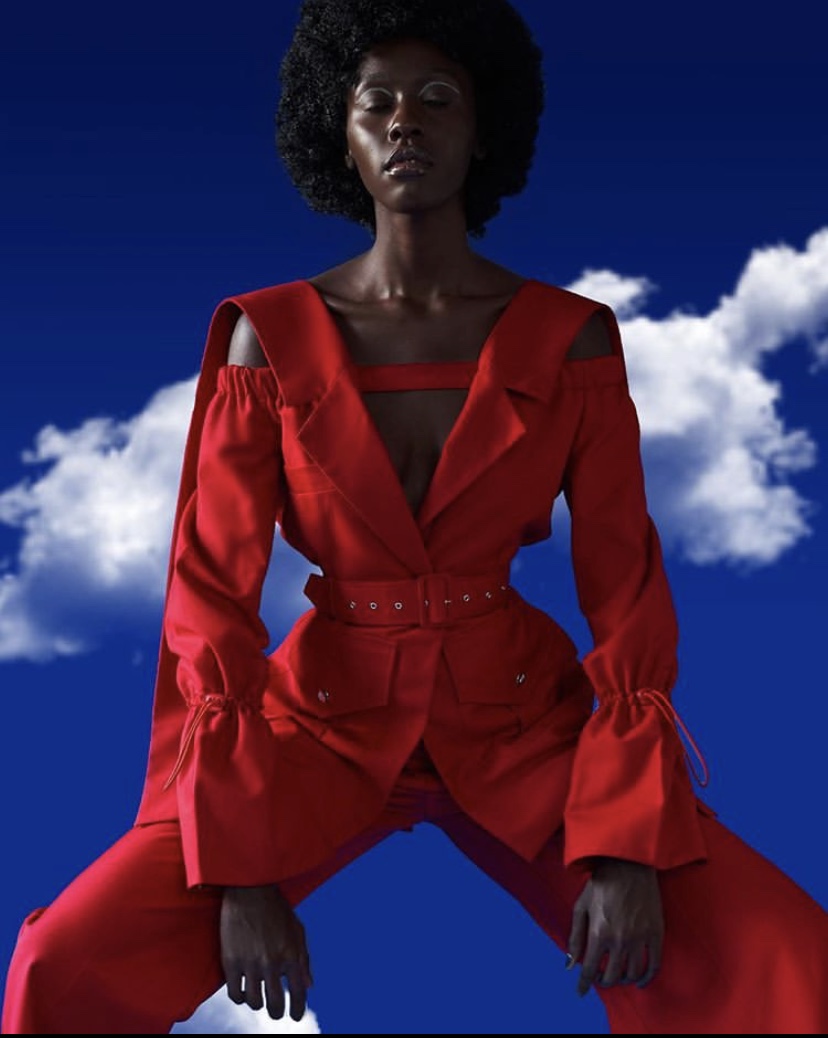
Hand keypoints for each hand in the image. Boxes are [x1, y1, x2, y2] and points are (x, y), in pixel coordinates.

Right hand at [220, 884, 312, 1020]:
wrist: (250, 890)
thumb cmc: (276, 909)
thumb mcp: (297, 930)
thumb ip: (304, 959)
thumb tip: (309, 986)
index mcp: (291, 954)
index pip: (298, 994)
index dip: (298, 1010)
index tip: (296, 1016)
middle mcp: (272, 962)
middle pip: (275, 1005)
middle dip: (277, 1013)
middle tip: (276, 1011)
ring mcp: (250, 963)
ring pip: (254, 1002)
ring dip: (257, 1003)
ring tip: (259, 997)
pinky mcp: (230, 961)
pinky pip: (235, 994)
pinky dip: (239, 998)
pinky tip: (243, 991)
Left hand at [566, 857, 662, 995]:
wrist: (628, 865)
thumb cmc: (601, 884)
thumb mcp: (581, 907)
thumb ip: (575, 937)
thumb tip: (569, 964)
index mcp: (599, 932)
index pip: (590, 969)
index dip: (584, 984)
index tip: (581, 992)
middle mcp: (620, 939)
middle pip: (613, 976)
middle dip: (604, 981)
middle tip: (600, 978)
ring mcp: (640, 937)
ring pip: (633, 973)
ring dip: (624, 980)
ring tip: (618, 976)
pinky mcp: (656, 933)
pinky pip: (654, 964)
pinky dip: (647, 977)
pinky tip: (640, 980)